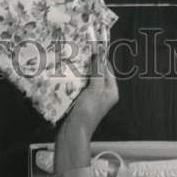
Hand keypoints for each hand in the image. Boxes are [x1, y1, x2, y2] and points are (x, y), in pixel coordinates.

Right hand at [54, 52, 118, 172]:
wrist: (71, 132)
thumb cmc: (87, 113)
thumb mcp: (94, 90)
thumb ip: (98, 71)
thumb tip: (100, 53)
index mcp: (111, 91)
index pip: (107, 69)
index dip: (100, 57)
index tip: (92, 44)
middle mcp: (102, 93)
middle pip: (96, 72)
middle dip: (88, 62)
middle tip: (79, 49)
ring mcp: (89, 96)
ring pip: (85, 77)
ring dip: (78, 70)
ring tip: (71, 57)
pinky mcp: (78, 99)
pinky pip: (77, 84)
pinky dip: (72, 78)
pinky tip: (66, 71)